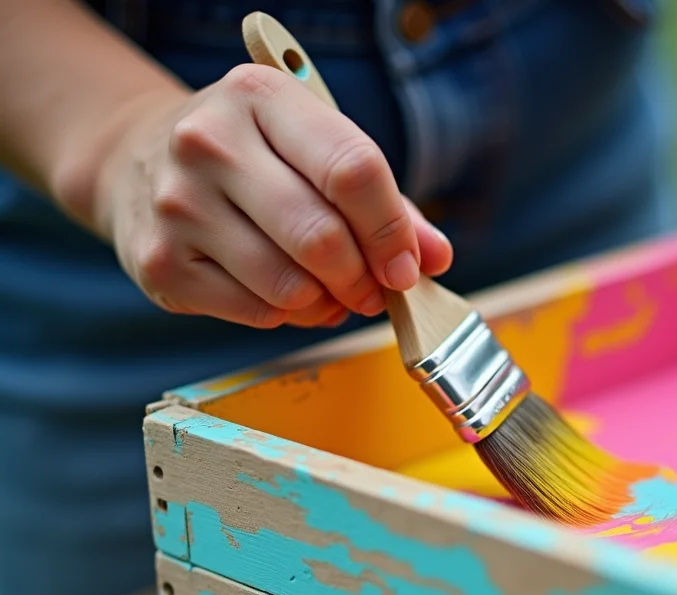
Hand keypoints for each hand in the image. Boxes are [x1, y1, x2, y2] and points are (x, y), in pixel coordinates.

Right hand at [97, 64, 452, 327]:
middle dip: (363, 278)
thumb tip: (435, 257)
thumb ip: (387, 203)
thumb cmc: (255, 156)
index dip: (392, 230)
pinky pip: (257, 313)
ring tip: (332, 292)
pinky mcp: (160, 262)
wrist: (141, 159)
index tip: (407, 265)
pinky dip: (288, 316)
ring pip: (290, 286)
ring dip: (328, 303)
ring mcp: (177, 203)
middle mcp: (209, 142)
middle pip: (322, 237)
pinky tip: (287, 295)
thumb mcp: (316, 149)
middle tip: (374, 290)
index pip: (352, 170)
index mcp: (261, 96)